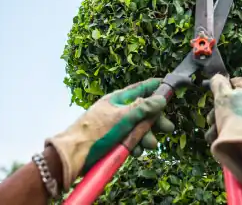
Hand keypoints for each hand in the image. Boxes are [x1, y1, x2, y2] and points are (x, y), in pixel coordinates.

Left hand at [46, 78, 173, 189]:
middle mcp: (118, 111)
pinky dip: (135, 146)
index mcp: (118, 100)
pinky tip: (135, 152)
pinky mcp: (113, 141)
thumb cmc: (96, 132)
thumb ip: (143, 108)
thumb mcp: (122, 118)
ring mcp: (115, 127)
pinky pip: (130, 141)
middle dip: (155, 121)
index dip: (155, 87)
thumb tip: (161, 98)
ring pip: (138, 128)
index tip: (169, 85)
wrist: (73, 156)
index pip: (141, 89)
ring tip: (149, 145)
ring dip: (145, 136)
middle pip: (143, 112)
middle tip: (168, 129)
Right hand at [205, 74, 241, 185]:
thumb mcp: (223, 95)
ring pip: (229, 117)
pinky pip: (234, 129)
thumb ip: (218, 83)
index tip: (213, 95)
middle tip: (211, 118)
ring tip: (214, 131)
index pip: (235, 82)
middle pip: (230, 101)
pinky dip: (224, 133)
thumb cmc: (236, 116)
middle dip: (216, 110)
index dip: (222, 88)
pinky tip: (217, 138)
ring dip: (217, 124)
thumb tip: (217, 76)